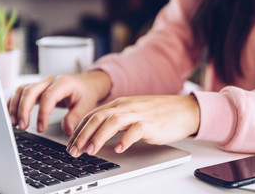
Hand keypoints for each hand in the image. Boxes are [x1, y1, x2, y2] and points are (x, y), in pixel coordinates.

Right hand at [7, 71, 110, 134]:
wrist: (87, 84)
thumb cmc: (86, 93)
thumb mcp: (86, 105)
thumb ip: (76, 117)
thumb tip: (66, 130)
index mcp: (64, 83)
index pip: (48, 97)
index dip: (42, 113)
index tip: (40, 128)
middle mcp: (50, 81)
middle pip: (30, 91)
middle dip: (23, 110)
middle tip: (22, 127)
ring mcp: (42, 83)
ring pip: (22, 90)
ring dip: (15, 106)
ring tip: (14, 123)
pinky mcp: (38, 88)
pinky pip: (21, 92)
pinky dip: (14, 102)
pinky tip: (12, 115)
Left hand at [66, 95, 199, 157]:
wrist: (183, 110)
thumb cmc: (158, 113)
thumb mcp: (133, 113)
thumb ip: (116, 120)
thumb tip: (98, 134)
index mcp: (120, 104)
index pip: (92, 115)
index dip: (78, 130)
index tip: (71, 144)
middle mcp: (126, 106)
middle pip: (98, 118)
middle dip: (82, 135)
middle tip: (73, 151)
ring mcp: (139, 114)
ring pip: (112, 122)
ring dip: (98, 137)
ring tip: (90, 151)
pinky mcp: (151, 123)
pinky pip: (135, 130)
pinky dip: (125, 140)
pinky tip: (119, 150)